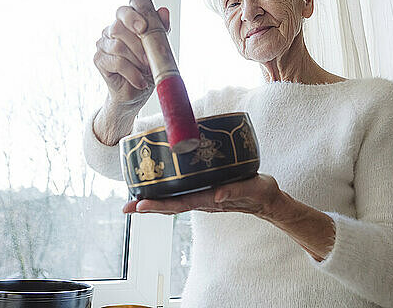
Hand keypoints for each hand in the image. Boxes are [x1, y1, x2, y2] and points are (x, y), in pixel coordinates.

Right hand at [94, 1, 169, 106]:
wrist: (135, 94)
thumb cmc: (146, 69)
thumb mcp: (158, 50)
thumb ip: (160, 31)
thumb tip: (163, 11)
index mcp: (128, 21)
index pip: (131, 5)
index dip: (136, 12)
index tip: (144, 27)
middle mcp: (113, 28)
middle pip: (120, 25)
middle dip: (139, 44)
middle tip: (149, 60)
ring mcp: (103, 43)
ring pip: (119, 45)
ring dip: (137, 60)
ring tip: (145, 71)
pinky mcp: (99, 59)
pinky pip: (117, 62)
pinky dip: (132, 73)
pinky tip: (140, 81)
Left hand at [122, 174, 286, 220]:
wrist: (267, 200)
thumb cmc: (261, 193)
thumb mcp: (253, 189)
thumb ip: (236, 190)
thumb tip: (217, 193)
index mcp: (210, 199)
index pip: (180, 204)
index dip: (159, 205)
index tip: (140, 205)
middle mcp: (202, 200)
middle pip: (170, 205)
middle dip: (147, 206)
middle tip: (125, 207)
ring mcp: (202, 196)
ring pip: (173, 200)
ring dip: (153, 200)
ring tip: (132, 199)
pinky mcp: (205, 190)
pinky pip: (181, 192)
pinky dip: (165, 191)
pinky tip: (154, 187)